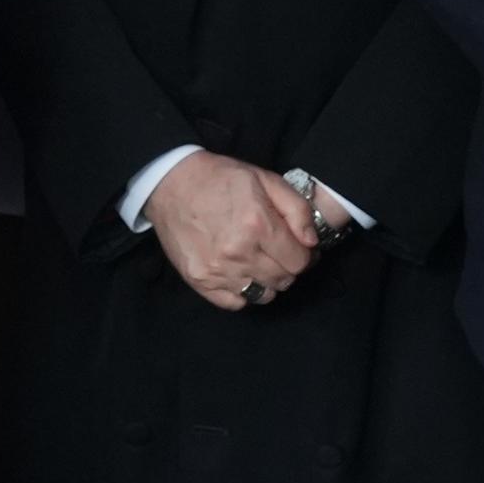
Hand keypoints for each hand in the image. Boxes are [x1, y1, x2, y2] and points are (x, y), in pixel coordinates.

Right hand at [148, 148, 313, 311]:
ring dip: (267, 281)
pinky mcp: (200, 281)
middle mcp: (239, 253)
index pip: (299, 262)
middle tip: (277, 251)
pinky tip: (239, 273)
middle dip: (287, 267)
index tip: (296, 246)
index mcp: (258, 225)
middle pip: (283, 280)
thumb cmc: (221, 179)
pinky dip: (242, 292)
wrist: (171, 183)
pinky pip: (235, 303)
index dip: (304, 254)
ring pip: (262, 295)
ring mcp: (217, 270)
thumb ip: (296, 209)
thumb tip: (311, 243)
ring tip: (258, 261)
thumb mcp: (266, 179)